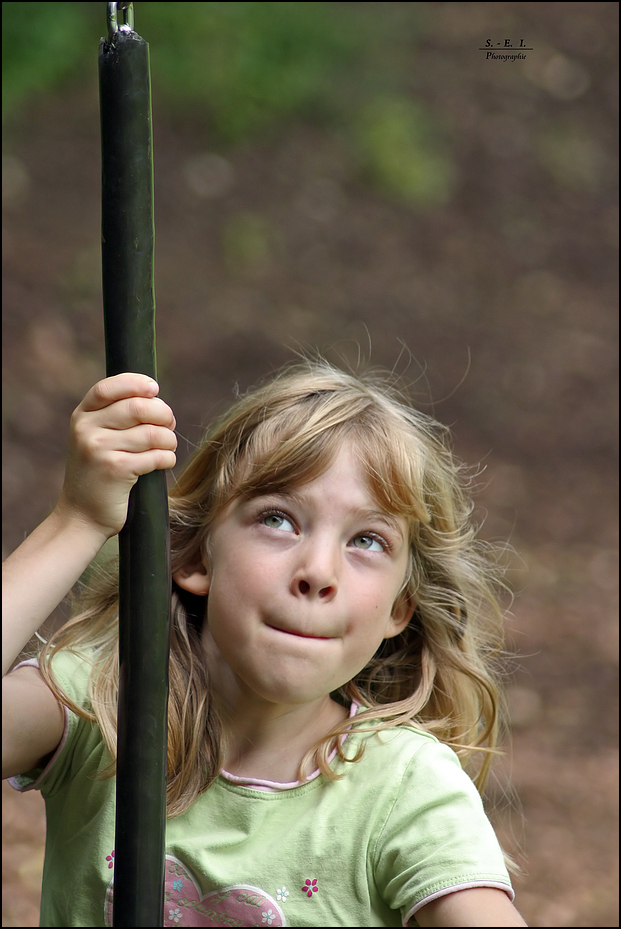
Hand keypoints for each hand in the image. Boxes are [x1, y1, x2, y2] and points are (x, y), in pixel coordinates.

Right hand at [56, 373, 176, 537]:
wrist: (81, 517)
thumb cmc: (98, 475)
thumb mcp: (95, 440)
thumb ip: (115, 417)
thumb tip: (156, 398)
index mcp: (82, 417)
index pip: (109, 387)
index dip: (136, 383)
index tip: (154, 389)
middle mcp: (86, 430)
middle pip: (138, 407)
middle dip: (163, 413)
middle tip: (170, 424)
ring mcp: (99, 450)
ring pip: (152, 433)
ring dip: (169, 440)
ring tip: (168, 447)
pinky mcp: (116, 470)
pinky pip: (156, 455)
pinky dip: (168, 458)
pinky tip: (165, 462)